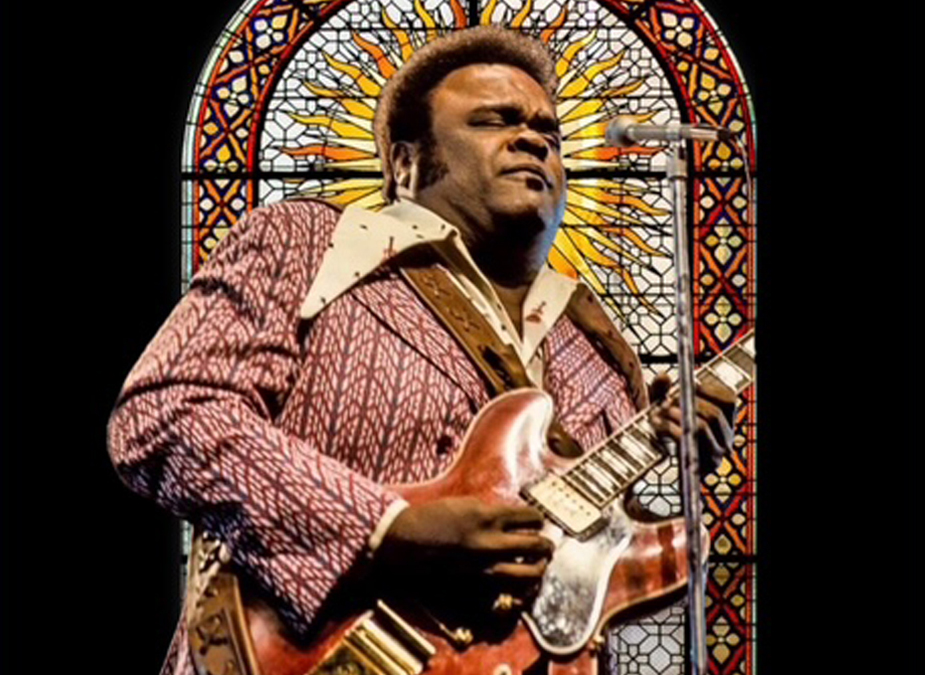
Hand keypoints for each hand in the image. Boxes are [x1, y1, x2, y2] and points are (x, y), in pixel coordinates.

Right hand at [375, 497, 552, 603]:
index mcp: (487, 516)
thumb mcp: (465, 504)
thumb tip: (516, 518)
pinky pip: (510, 589)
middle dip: (546, 544)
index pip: (530, 517)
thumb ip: (492, 512)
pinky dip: (522, 587)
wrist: (405, 540)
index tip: (537, 521)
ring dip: (539, 567)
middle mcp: (490, 542)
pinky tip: (522, 581)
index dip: (538, 519)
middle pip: (537, 545)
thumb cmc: (432, 517)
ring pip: (530, 573)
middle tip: (546, 543)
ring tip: (539, 563)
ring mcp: (485, 566)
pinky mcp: (476, 583)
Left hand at [648, 373, 735, 472]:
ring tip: (661, 412)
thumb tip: (663, 376)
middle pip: (714, 414)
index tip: (685, 388)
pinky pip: (688, 443)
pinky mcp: (700, 467)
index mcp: (725, 421)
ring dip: (678, 415)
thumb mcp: (662, 406)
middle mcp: (726, 438)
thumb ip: (661, 390)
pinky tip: (657, 426)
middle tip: (667, 402)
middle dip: (688, 403)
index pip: (729, 400)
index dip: (707, 390)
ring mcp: (715, 454)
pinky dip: (670, 430)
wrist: (655, 464)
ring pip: (703, 427)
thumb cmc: (664, 432)